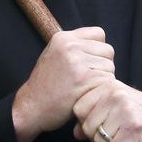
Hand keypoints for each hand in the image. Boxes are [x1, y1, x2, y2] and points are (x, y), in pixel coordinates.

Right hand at [12, 27, 114, 141]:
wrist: (31, 108)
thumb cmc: (46, 85)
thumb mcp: (54, 55)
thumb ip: (75, 46)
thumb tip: (101, 45)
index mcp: (63, 38)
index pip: (99, 33)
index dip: (98, 49)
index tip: (89, 62)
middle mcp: (70, 46)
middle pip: (108, 50)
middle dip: (103, 65)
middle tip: (88, 79)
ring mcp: (77, 61)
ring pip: (110, 66)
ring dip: (103, 79)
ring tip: (85, 87)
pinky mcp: (83, 79)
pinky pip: (108, 80)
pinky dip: (101, 89)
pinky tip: (87, 94)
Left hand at [72, 80, 141, 141]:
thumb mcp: (121, 110)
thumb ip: (97, 116)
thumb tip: (76, 132)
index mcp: (110, 87)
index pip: (79, 108)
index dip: (89, 123)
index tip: (108, 125)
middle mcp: (116, 95)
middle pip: (87, 127)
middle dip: (100, 139)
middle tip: (120, 137)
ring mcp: (125, 111)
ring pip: (99, 140)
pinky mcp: (133, 129)